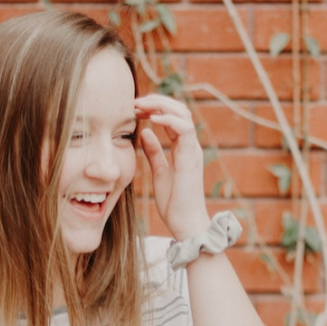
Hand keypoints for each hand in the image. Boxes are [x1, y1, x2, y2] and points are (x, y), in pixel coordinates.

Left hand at [135, 94, 209, 239]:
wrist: (185, 223)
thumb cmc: (174, 202)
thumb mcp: (159, 172)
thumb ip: (153, 152)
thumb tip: (144, 132)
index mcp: (183, 148)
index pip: (172, 118)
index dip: (154, 108)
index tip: (134, 108)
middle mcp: (190, 146)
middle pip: (179, 110)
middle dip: (157, 101)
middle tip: (135, 102)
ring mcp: (192, 150)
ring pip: (183, 114)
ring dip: (161, 106)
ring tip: (141, 105)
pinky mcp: (191, 157)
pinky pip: (184, 129)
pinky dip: (168, 120)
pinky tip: (152, 119)